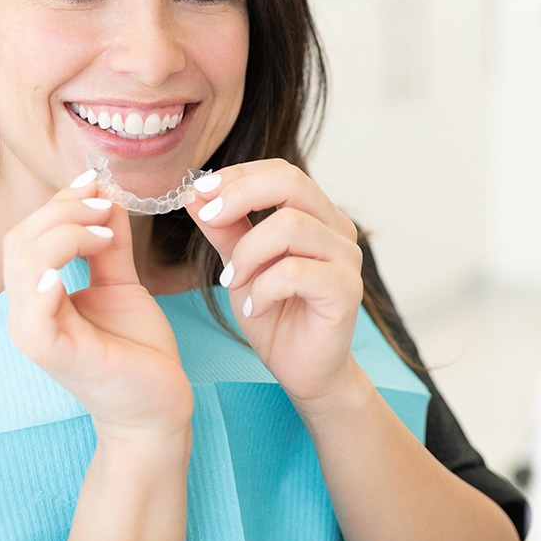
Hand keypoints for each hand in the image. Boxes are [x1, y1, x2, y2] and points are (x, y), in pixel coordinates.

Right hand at [4, 178, 192, 442]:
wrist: (157, 407)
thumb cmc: (136, 350)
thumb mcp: (121, 283)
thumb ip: (108, 243)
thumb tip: (105, 194)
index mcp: (36, 295)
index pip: (28, 233)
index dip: (60, 202)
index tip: (98, 183)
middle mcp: (26, 312)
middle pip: (20, 239)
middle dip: (63, 210)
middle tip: (107, 206)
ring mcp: (35, 333)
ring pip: (25, 261)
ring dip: (66, 232)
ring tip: (106, 233)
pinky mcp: (53, 353)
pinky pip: (34, 310)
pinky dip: (48, 276)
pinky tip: (80, 259)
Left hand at [187, 160, 363, 406]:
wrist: (302, 369)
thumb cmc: (274, 313)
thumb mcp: (239, 264)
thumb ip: (223, 229)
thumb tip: (194, 194)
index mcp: (314, 214)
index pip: (279, 171)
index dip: (237, 175)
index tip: (198, 191)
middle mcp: (336, 228)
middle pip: (292, 183)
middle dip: (240, 195)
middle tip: (208, 217)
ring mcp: (345, 258)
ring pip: (291, 226)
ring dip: (248, 252)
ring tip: (232, 282)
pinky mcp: (346, 291)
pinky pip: (296, 273)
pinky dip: (263, 289)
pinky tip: (253, 307)